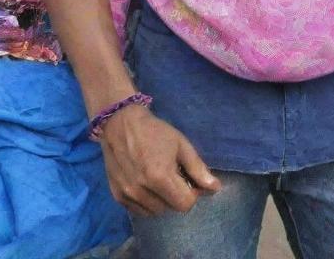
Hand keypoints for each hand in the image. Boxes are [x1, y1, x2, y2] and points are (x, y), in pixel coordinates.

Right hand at [99, 104, 220, 216]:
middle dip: (176, 196)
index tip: (187, 178)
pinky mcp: (117, 196)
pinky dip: (147, 202)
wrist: (120, 122)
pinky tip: (146, 184)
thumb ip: (198, 168)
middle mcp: (142, 190)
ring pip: (155, 211)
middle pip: (171, 209)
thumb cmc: (154, 131)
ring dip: (162, 200)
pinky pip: (139, 211)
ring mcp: (128, 195)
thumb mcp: (181, 144)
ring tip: (158, 179)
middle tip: (172, 176)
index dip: (191, 193)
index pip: (185, 204)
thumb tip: (215, 188)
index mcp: (160, 177)